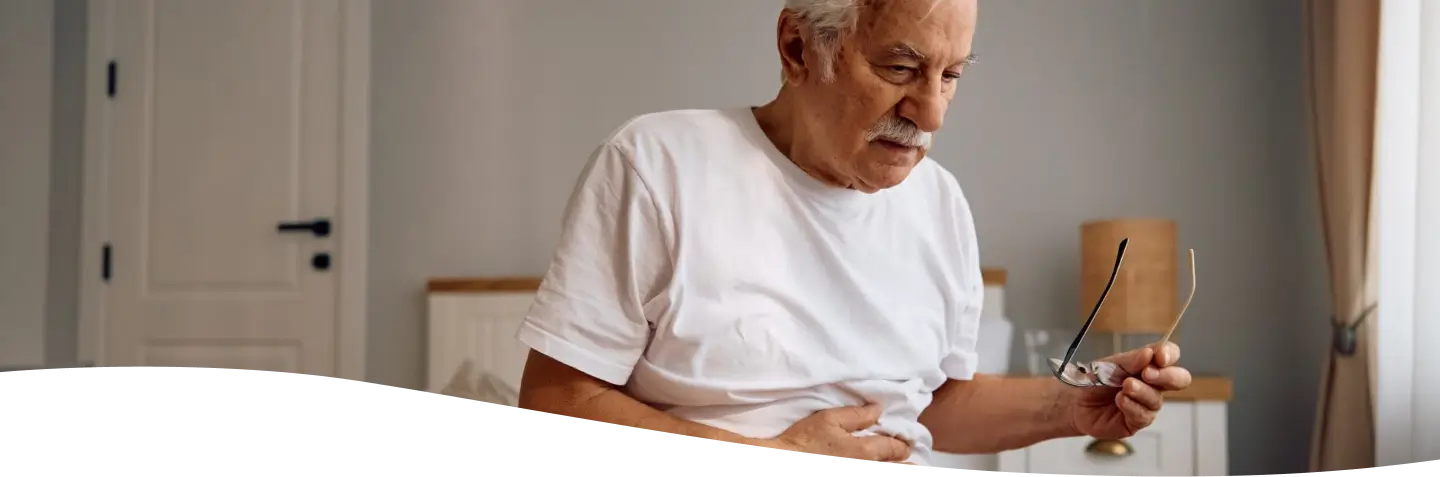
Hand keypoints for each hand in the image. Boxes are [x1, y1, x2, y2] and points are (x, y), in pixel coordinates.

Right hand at [762, 403, 911, 463]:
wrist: (784, 460)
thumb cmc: (805, 440)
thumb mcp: (829, 419)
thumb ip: (856, 415)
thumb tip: (878, 410)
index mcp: (865, 451)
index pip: (895, 449)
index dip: (902, 445)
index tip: (905, 444)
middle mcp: (866, 468)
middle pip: (895, 469)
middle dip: (902, 463)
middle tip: (905, 460)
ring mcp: (857, 474)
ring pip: (883, 473)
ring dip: (891, 468)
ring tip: (895, 465)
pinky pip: (869, 474)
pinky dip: (875, 468)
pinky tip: (871, 464)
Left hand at [1068, 341, 1191, 438]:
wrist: (1076, 401)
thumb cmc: (1096, 380)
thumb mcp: (1111, 364)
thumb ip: (1131, 359)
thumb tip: (1150, 353)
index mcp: (1149, 365)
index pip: (1170, 355)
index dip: (1170, 354)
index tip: (1160, 355)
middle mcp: (1153, 385)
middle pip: (1179, 379)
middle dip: (1167, 376)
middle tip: (1147, 373)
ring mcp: (1147, 404)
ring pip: (1157, 399)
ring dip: (1141, 391)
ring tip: (1125, 386)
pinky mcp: (1137, 422)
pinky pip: (1143, 415)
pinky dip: (1131, 406)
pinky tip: (1120, 400)